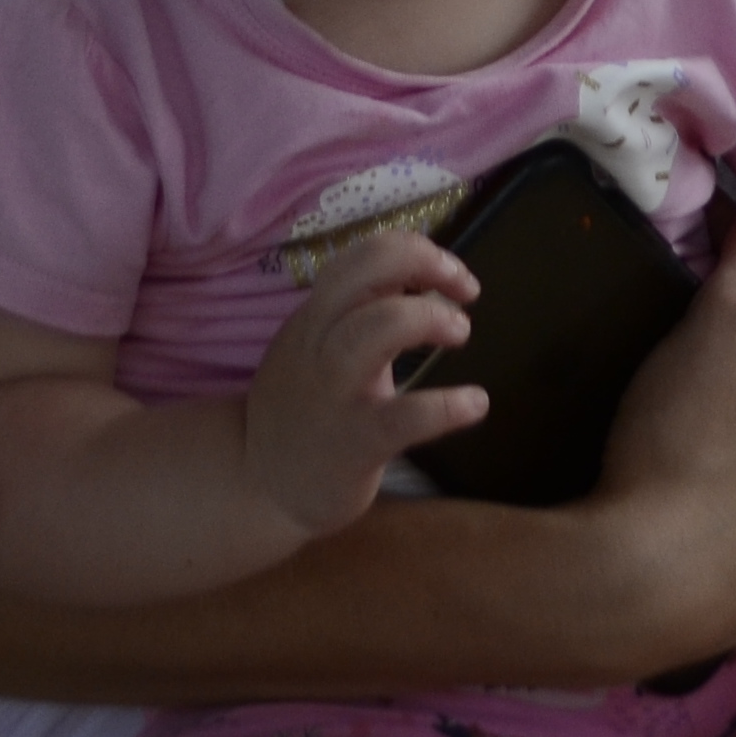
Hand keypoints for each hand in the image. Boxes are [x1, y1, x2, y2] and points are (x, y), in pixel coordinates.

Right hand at [240, 230, 485, 539]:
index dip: (415, 251)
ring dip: (428, 317)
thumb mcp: (316, 346)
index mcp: (314, 317)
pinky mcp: (355, 443)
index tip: (449, 272)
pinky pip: (403, 417)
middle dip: (424, 265)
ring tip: (460, 332)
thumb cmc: (303, 409)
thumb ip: (358, 308)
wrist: (261, 485)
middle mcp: (318, 345)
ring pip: (375, 329)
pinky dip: (446, 406)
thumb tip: (414, 270)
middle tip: (464, 292)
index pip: (360, 256)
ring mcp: (334, 394)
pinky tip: (475, 403)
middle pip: (364, 275)